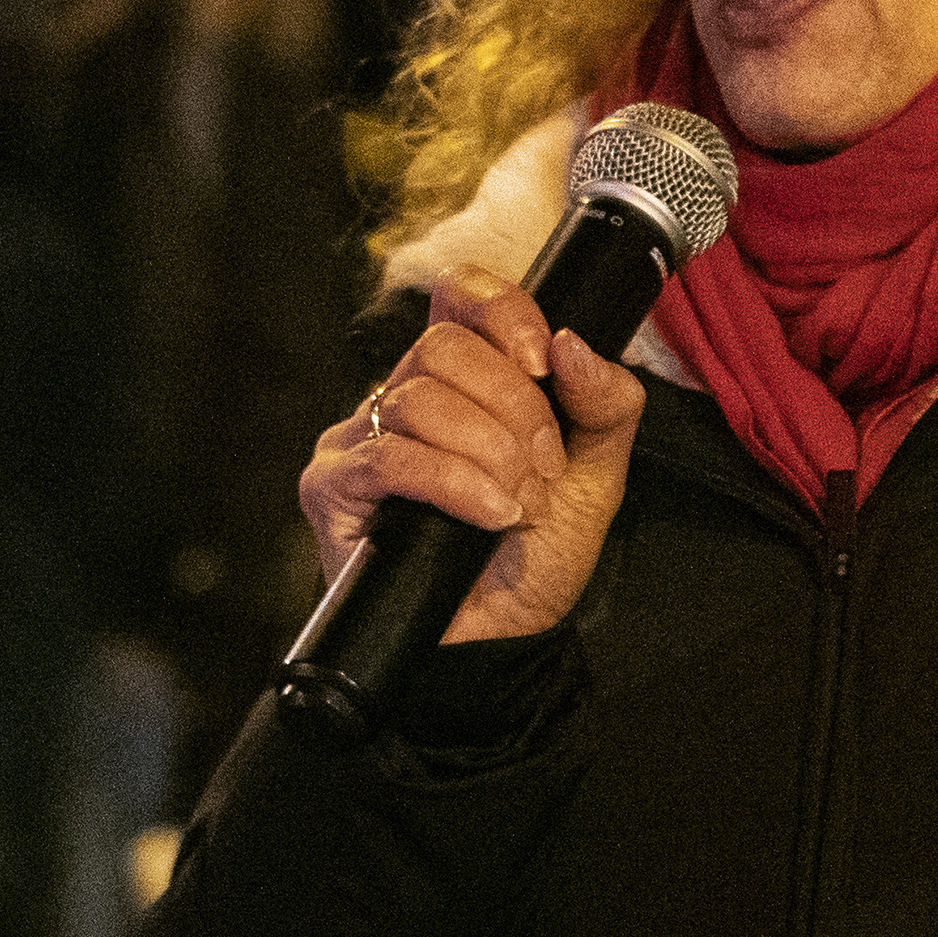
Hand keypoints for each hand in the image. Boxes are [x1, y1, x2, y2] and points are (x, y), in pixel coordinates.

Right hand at [296, 269, 647, 647]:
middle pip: (445, 345)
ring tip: (517, 503)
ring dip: (489, 453)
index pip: (460, 295)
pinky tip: (489, 514)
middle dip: (513, 407)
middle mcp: (403, 395)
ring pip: (420, 398)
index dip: (504, 312)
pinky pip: (391, 456)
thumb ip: (604, 405)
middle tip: (541, 468)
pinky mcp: (333, 486)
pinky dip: (453, 482)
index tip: (543, 362)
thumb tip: (574, 344)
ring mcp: (361, 437)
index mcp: (462, 378)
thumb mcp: (595, 476)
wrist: (501, 641)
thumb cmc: (533, 557)